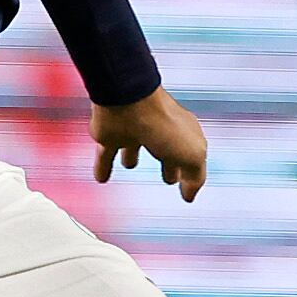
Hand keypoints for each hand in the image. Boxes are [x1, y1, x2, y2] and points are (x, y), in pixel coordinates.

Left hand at [92, 88, 206, 201]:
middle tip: (168, 179)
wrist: (127, 102)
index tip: (187, 184)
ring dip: (131, 158)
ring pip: (133, 148)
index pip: (189, 154)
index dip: (190, 170)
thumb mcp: (192, 156)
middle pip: (163, 150)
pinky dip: (103, 167)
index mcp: (182, 133)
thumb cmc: (163, 125)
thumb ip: (194, 176)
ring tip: (129, 166)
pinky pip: (105, 155)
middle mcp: (157, 130)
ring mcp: (132, 131)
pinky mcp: (109, 135)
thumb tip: (189, 194)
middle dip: (167, 164)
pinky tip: (101, 178)